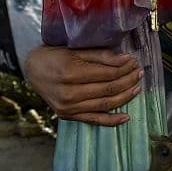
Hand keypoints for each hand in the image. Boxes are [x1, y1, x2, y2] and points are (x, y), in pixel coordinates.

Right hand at [25, 45, 141, 125]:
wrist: (32, 70)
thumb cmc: (54, 56)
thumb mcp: (75, 50)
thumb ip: (101, 55)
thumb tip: (126, 59)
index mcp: (70, 73)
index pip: (108, 74)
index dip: (125, 68)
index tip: (134, 62)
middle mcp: (69, 93)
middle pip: (109, 89)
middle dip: (128, 80)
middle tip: (139, 72)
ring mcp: (68, 107)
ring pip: (105, 104)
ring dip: (125, 96)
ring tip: (137, 87)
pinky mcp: (68, 116)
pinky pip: (94, 120)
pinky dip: (111, 120)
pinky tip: (126, 116)